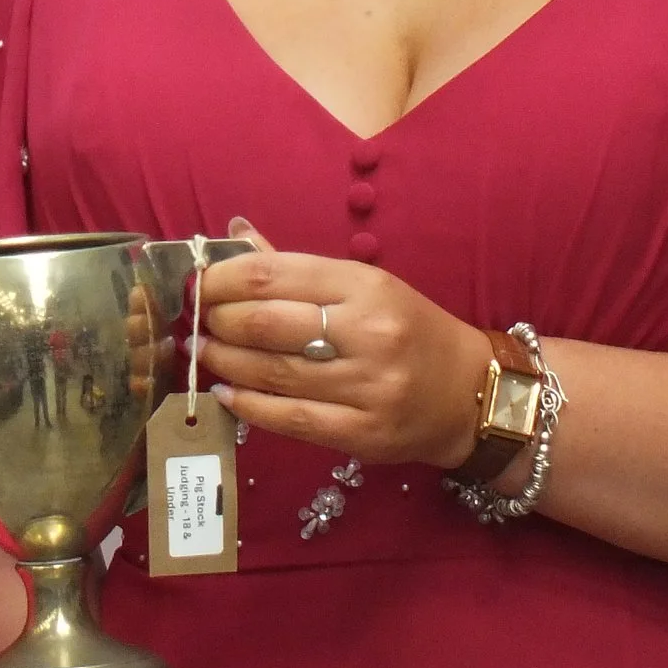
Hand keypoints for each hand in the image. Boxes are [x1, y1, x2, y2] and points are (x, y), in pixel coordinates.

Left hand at [199, 221, 491, 468]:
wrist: (472, 393)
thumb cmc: (409, 329)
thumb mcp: (363, 285)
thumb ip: (295, 267)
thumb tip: (233, 234)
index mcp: (364, 285)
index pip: (273, 275)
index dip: (221, 279)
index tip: (195, 285)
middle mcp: (368, 332)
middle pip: (265, 323)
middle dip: (217, 320)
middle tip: (194, 321)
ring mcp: (366, 386)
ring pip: (272, 372)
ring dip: (223, 361)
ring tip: (201, 352)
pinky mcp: (363, 433)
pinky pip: (290, 419)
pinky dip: (248, 406)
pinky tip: (225, 394)